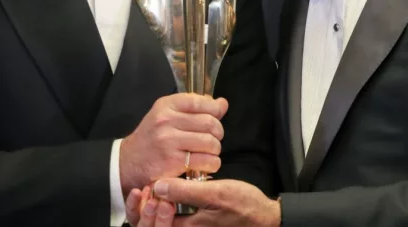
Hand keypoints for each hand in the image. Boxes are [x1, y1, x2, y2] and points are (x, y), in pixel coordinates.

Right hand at [119, 94, 228, 195]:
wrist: (127, 162)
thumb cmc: (151, 138)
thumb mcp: (167, 115)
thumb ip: (195, 108)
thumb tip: (222, 103)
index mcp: (166, 105)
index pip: (201, 102)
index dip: (215, 110)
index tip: (214, 118)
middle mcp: (166, 121)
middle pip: (210, 123)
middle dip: (218, 133)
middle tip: (212, 139)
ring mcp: (169, 142)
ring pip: (211, 143)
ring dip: (215, 150)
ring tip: (207, 152)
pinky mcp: (173, 162)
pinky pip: (207, 161)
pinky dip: (212, 164)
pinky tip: (205, 164)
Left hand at [135, 178, 279, 226]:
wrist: (263, 215)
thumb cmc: (242, 205)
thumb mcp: (214, 194)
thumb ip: (186, 192)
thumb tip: (159, 186)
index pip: (154, 223)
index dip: (145, 207)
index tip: (147, 187)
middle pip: (155, 224)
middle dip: (145, 207)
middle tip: (147, 186)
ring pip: (163, 219)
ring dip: (155, 203)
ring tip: (157, 185)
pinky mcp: (195, 221)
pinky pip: (173, 216)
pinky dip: (166, 203)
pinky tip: (169, 187)